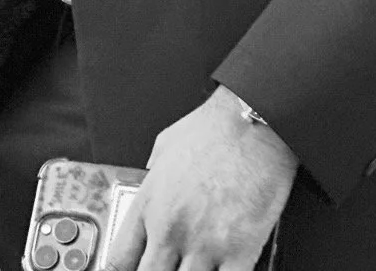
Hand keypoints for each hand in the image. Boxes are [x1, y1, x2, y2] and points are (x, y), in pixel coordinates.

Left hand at [106, 86, 297, 270]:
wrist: (254, 119)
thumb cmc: (215, 128)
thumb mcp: (166, 145)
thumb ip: (153, 176)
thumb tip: (152, 186)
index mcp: (150, 203)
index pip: (121, 260)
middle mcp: (171, 228)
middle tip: (164, 270)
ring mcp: (204, 244)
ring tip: (193, 270)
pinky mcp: (239, 251)